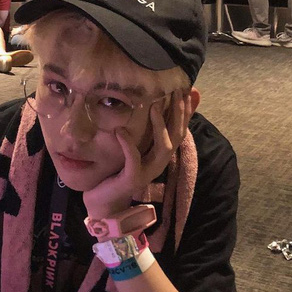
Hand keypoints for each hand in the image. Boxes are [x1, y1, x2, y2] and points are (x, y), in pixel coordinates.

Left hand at [83, 91, 191, 220]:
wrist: (105, 203)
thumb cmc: (117, 171)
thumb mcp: (133, 148)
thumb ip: (142, 133)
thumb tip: (153, 106)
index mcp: (160, 154)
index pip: (180, 129)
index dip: (185, 110)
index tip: (186, 88)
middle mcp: (158, 162)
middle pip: (177, 136)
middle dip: (179, 113)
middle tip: (177, 91)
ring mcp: (147, 172)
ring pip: (163, 148)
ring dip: (160, 125)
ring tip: (153, 105)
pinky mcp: (132, 179)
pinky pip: (134, 161)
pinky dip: (128, 145)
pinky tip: (121, 130)